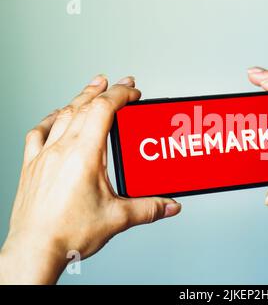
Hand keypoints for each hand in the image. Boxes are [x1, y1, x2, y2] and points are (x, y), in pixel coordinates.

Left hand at [0, 75, 180, 283]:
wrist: (34, 250)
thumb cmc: (67, 233)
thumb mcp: (117, 218)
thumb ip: (149, 208)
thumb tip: (169, 206)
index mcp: (84, 155)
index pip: (103, 110)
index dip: (120, 95)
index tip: (132, 91)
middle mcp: (61, 150)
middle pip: (83, 106)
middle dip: (103, 90)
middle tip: (116, 83)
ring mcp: (44, 156)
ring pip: (62, 115)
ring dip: (79, 98)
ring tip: (91, 89)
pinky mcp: (32, 166)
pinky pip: (38, 133)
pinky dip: (50, 119)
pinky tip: (55, 117)